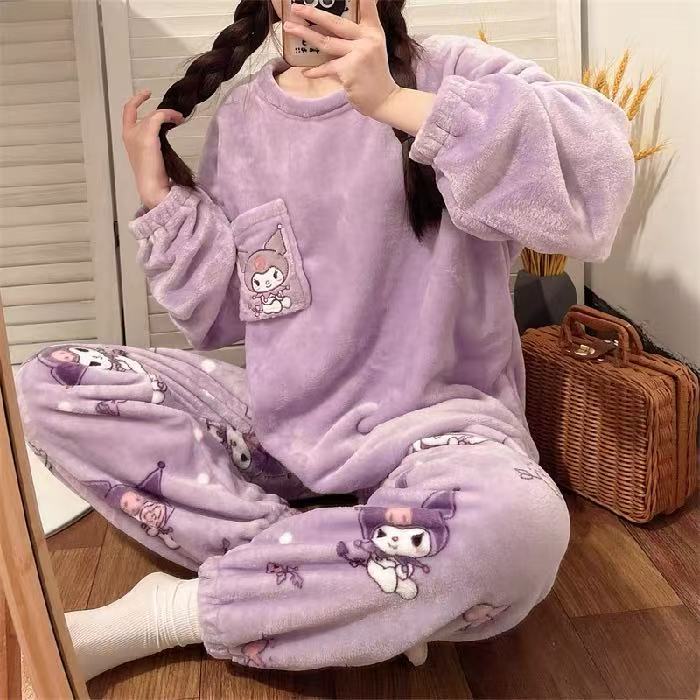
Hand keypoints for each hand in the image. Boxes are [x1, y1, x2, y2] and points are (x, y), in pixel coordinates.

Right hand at [122, 90, 184, 209]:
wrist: (151, 186)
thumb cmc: (154, 176)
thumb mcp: (151, 153)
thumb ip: (153, 141)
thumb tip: (165, 130)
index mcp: (128, 138)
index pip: (128, 112)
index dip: (136, 100)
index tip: (146, 93)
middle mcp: (129, 134)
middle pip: (145, 114)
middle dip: (162, 113)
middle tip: (177, 115)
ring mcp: (136, 134)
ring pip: (154, 115)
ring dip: (169, 115)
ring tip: (181, 119)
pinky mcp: (147, 136)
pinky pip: (159, 117)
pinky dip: (170, 116)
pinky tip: (179, 120)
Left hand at [283, 0, 398, 117]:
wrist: (384, 99)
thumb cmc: (374, 74)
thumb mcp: (374, 49)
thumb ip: (360, 35)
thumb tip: (335, 27)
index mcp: (373, 32)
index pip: (367, 8)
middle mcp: (367, 39)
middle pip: (335, 23)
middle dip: (313, 13)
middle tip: (296, 8)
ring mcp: (358, 54)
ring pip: (325, 42)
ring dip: (305, 34)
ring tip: (288, 28)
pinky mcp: (349, 71)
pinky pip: (326, 68)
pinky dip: (315, 71)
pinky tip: (305, 71)